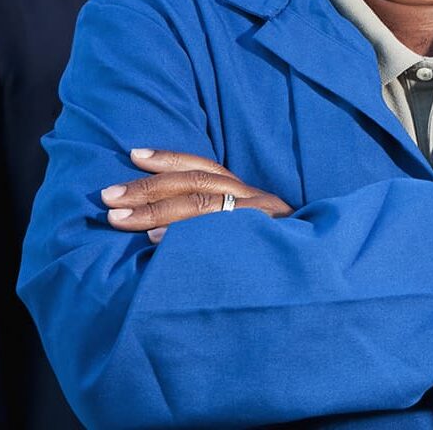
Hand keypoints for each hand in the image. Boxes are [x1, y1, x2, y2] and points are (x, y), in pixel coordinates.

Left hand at [100, 148, 292, 242]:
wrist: (325, 278)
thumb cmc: (275, 256)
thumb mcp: (249, 230)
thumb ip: (216, 221)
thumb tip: (159, 224)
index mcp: (247, 194)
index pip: (203, 167)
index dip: (168, 158)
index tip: (133, 154)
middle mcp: (255, 201)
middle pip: (196, 184)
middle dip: (148, 188)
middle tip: (108, 197)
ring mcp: (260, 221)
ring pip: (204, 205)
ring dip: (156, 212)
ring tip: (120, 220)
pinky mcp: (263, 244)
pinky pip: (219, 236)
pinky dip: (184, 237)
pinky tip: (157, 242)